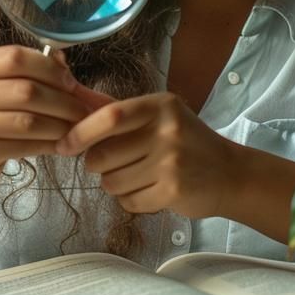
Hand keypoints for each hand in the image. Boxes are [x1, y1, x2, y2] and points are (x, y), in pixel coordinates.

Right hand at [0, 46, 90, 192]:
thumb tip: (63, 63)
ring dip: (59, 125)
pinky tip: (61, 145)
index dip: (48, 68)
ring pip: (26, 121)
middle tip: (82, 110)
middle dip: (62, 100)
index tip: (70, 82)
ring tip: (77, 128)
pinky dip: (49, 145)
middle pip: (24, 90)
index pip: (14, 57)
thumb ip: (26, 75)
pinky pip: (22, 146)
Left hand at [56, 92, 242, 218]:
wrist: (230, 174)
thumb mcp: (157, 116)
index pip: (109, 116)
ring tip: (138, 176)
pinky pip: (129, 201)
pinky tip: (151, 190)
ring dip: (115, 184)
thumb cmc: (185, 142)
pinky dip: (131, 200)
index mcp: (160, 105)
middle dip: (98, 165)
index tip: (64, 145)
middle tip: (115, 163)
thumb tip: (69, 92)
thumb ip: (113, 108)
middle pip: (102, 156)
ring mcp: (171, 161)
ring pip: (112, 182)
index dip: (80, 132)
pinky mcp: (173, 190)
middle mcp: (167, 130)